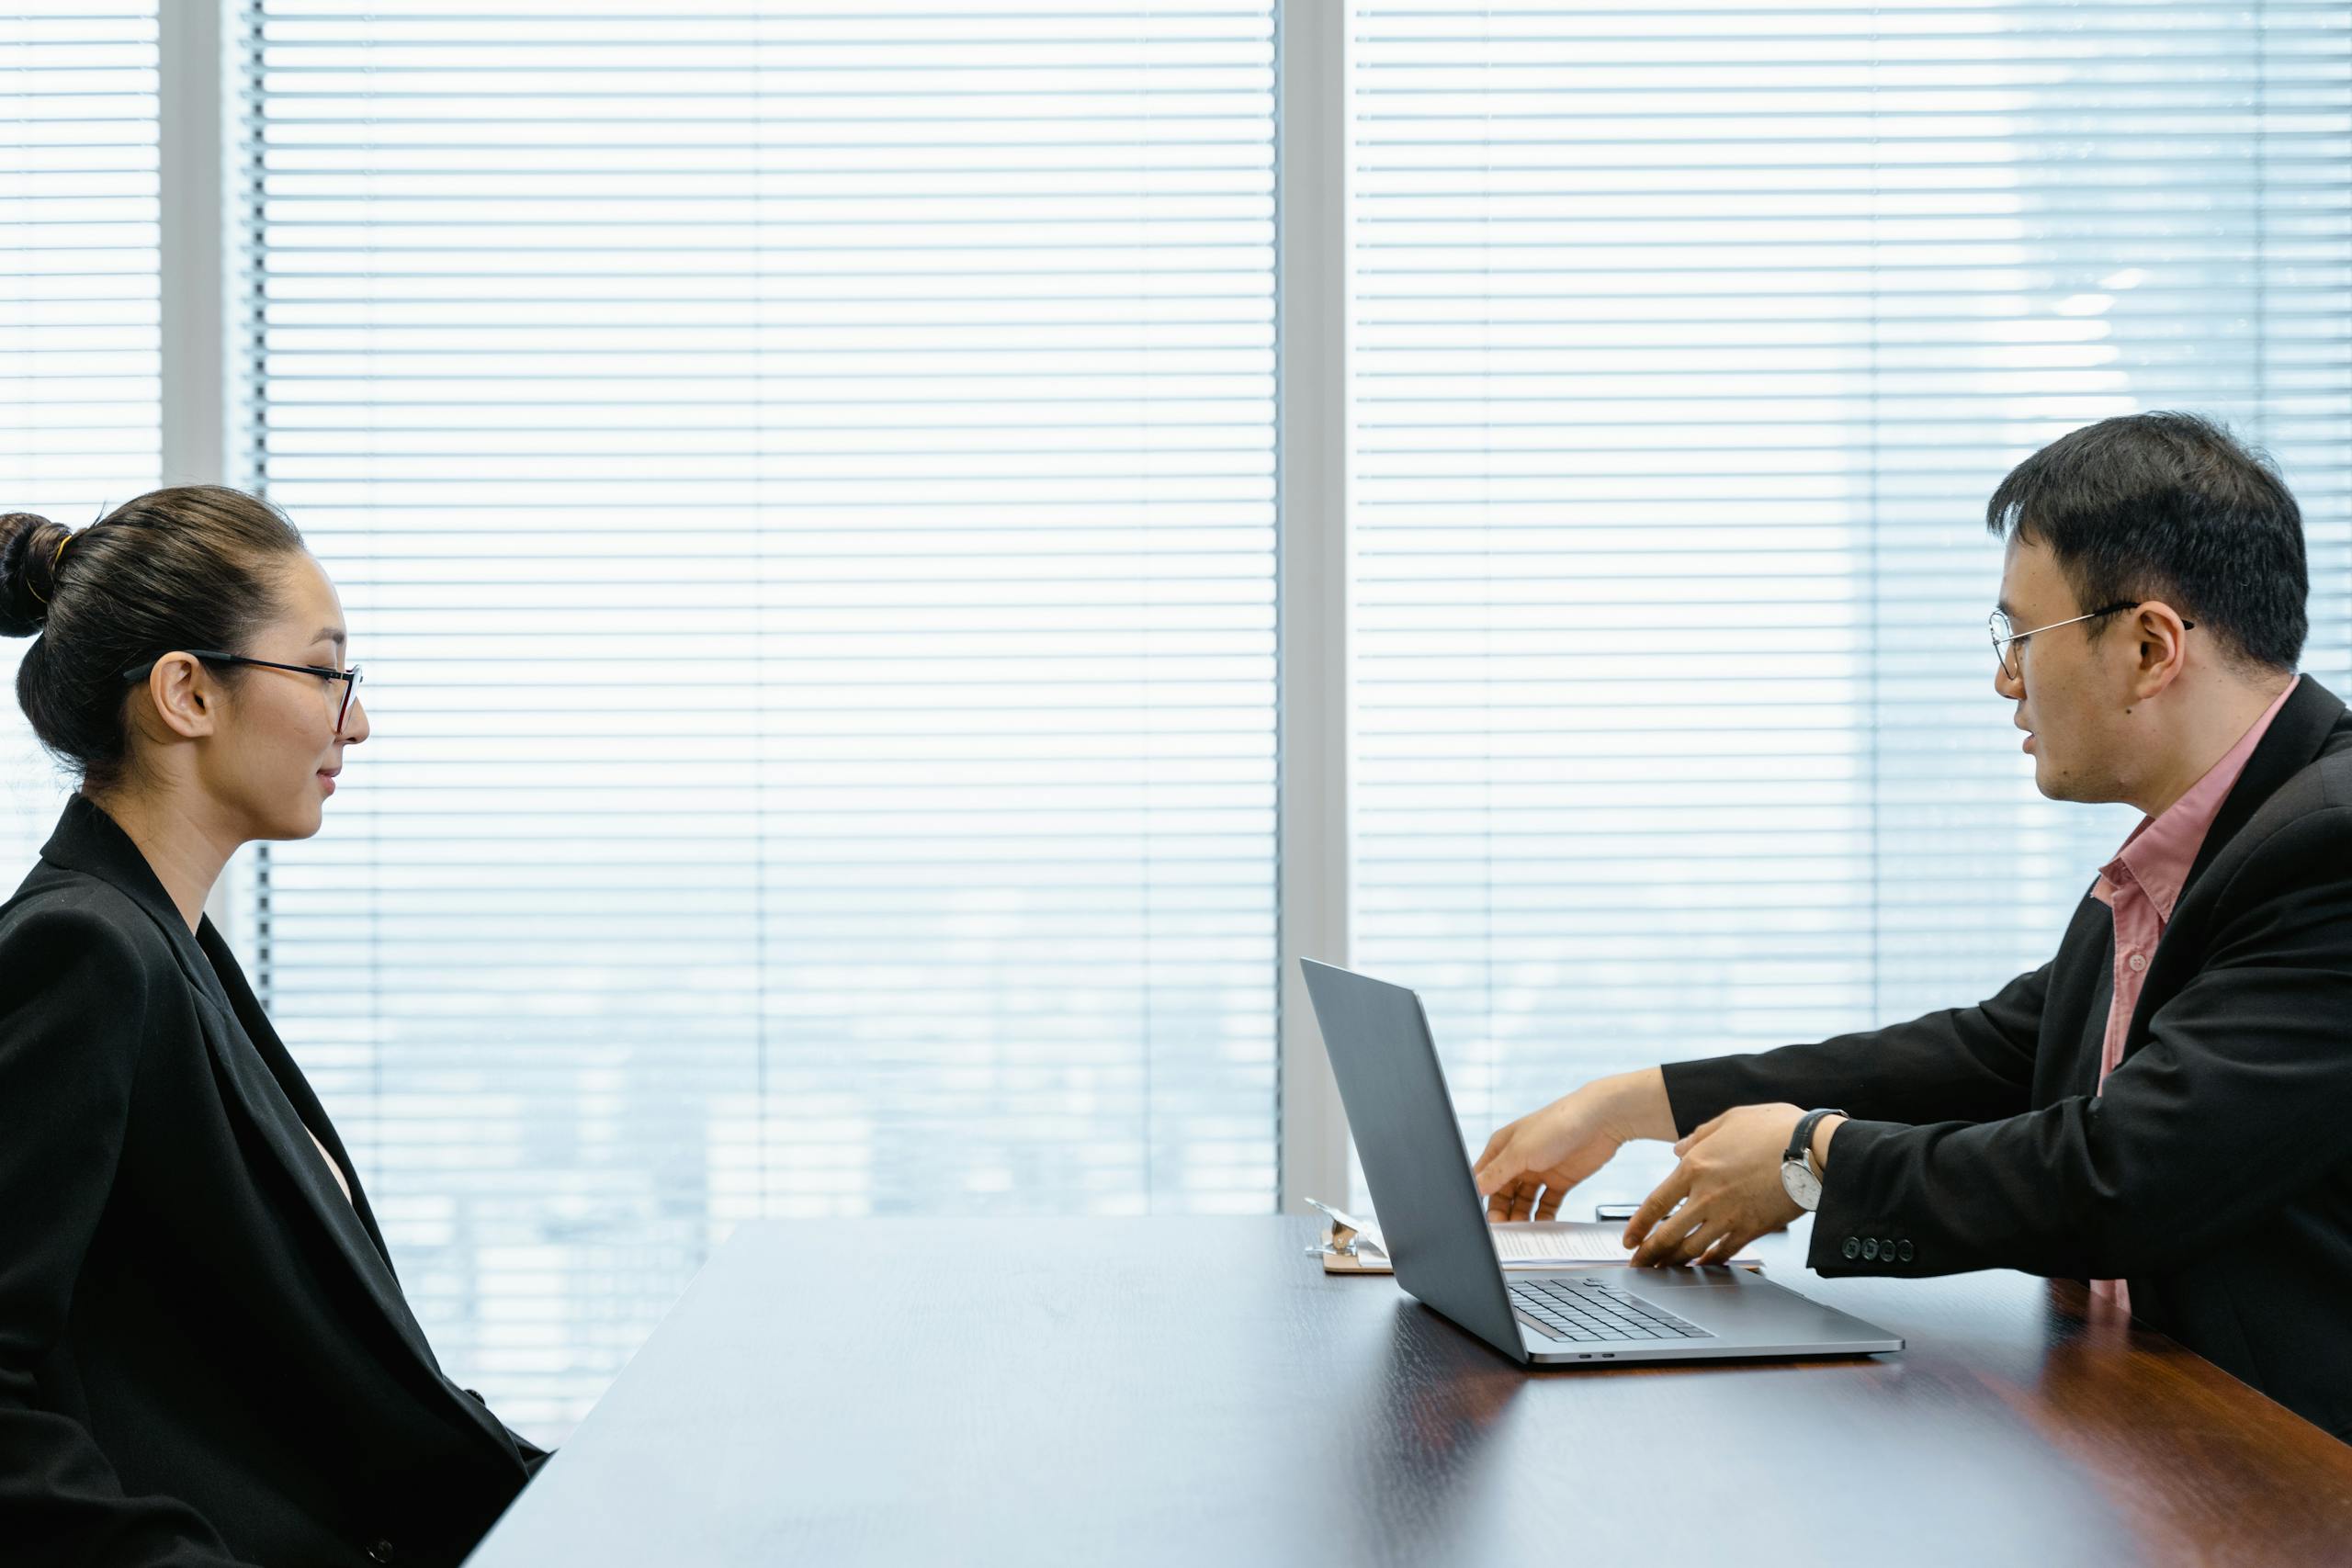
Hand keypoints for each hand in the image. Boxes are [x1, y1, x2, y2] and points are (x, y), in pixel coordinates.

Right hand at [1474, 1069, 1673, 1222]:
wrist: (1601, 1121)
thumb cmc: (1557, 1124)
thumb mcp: (1520, 1151)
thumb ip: (1497, 1173)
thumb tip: (1475, 1188)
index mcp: (1503, 1148)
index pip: (1483, 1179)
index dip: (1481, 1199)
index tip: (1484, 1221)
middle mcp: (1519, 1159)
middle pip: (1502, 1194)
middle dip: (1502, 1213)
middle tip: (1506, 1232)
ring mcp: (1540, 1170)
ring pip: (1523, 1202)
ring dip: (1521, 1217)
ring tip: (1524, 1232)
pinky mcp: (1560, 1181)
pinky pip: (1546, 1204)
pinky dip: (1543, 1217)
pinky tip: (1542, 1227)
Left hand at [1623, 1103, 1810, 1266]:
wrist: (1814, 1149)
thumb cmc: (1775, 1128)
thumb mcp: (1729, 1119)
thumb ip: (1698, 1135)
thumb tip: (1677, 1149)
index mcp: (1695, 1166)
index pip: (1655, 1204)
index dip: (1638, 1226)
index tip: (1629, 1240)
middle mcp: (1706, 1195)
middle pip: (1668, 1234)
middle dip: (1649, 1254)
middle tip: (1638, 1266)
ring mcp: (1729, 1216)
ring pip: (1692, 1248)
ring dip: (1674, 1263)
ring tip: (1663, 1272)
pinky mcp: (1753, 1229)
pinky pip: (1724, 1252)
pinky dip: (1710, 1262)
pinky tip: (1703, 1266)